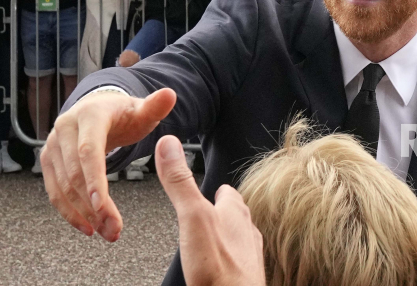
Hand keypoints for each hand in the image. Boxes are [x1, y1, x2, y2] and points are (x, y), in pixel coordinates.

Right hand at [41, 88, 176, 239]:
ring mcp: (52, 145)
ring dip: (82, 213)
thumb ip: (156, 106)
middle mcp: (64, 128)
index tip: (102, 204)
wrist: (99, 109)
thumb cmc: (124, 113)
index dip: (94, 178)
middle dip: (93, 205)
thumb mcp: (142, 110)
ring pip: (62, 186)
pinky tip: (87, 225)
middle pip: (75, 173)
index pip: (88, 150)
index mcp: (89, 115)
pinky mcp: (49, 161)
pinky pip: (54, 191)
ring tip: (105, 231)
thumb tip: (171, 94)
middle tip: (113, 227)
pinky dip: (69, 211)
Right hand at [155, 136, 265, 285]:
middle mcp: (246, 232)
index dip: (216, 189)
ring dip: (225, 236)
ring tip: (212, 237)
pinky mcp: (244, 278)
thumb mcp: (192, 216)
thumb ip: (180, 182)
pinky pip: (236, 262)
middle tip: (208, 212)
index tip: (210, 186)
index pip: (228, 191)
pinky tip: (217, 267)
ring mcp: (248, 256)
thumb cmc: (218, 267)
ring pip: (238, 239)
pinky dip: (225, 260)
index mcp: (234, 211)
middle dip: (221, 213)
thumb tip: (168, 145)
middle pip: (235, 216)